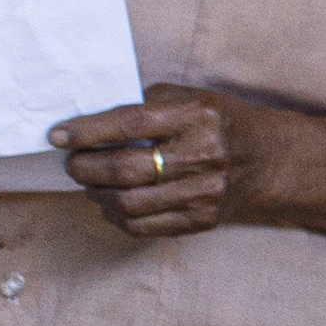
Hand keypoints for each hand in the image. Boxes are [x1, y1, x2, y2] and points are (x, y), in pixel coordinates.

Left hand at [57, 87, 247, 241]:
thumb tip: (88, 123)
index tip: (58, 136)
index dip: (87, 132)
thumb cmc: (217, 122)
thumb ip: (143, 105)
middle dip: (84, 167)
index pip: (131, 123)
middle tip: (72, 163)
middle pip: (125, 169)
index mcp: (198, 116)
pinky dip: (116, 216)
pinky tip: (111, 203)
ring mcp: (205, 192)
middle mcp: (204, 154)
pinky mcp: (202, 220)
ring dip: (97, 194)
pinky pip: (143, 227)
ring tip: (91, 183)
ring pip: (129, 203)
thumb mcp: (188, 98)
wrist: (266, 159)